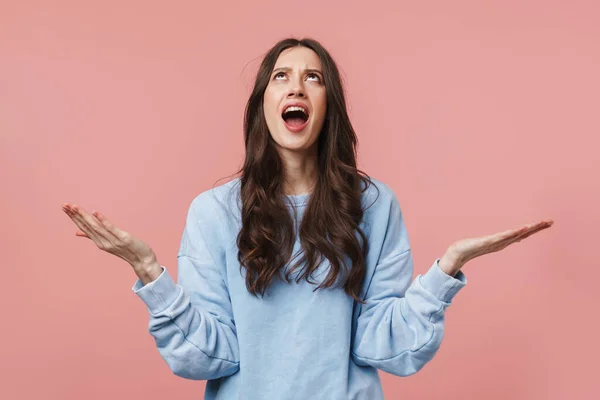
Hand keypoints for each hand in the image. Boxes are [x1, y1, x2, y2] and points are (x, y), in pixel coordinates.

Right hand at [62, 203, 159, 275]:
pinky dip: (103, 220)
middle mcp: (103, 242)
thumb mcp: (107, 243)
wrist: (142, 261)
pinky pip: (110, 228)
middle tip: (64, 205)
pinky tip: (95, 212)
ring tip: (75, 207)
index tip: (65, 207)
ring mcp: (112, 241)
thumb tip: (77, 232)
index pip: (83, 227)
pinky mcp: (122, 238)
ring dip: (85, 216)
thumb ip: (93, 236)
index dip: (73, 217)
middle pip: (87, 226)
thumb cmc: (126, 250)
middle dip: (75, 215)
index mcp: (99, 242)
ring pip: (96, 227)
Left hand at [439, 219, 553, 275]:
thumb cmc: (471, 247)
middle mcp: (502, 242)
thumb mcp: (486, 241)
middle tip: (550, 221)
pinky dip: (513, 233)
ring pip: (515, 234)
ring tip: (539, 223)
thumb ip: (494, 240)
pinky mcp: (488, 242)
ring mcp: (496, 242)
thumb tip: (499, 237)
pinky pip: (503, 237)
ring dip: (528, 229)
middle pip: (523, 233)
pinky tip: (522, 229)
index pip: (523, 233)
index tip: (547, 222)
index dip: (535, 228)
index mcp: (503, 241)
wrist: (458, 253)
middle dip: (537, 228)